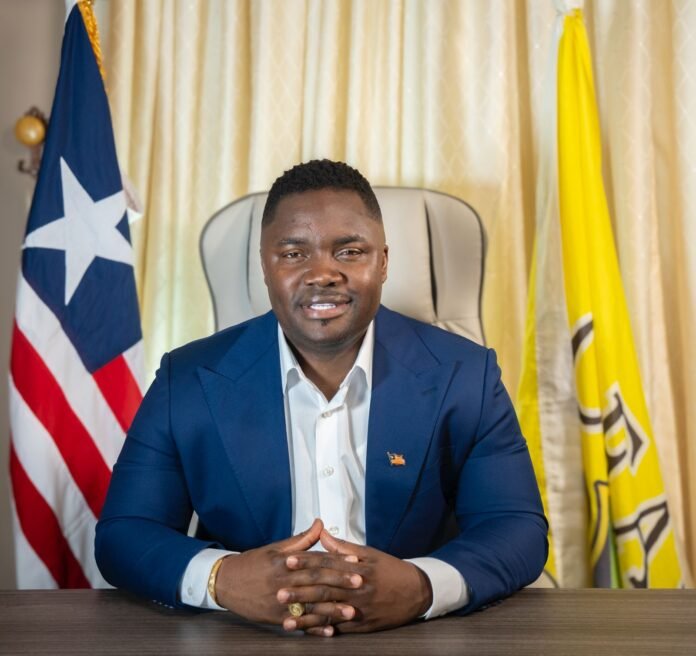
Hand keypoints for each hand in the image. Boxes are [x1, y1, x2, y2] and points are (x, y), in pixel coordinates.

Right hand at [214, 519, 359, 633]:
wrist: (225, 582)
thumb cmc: (253, 563)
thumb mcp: (275, 548)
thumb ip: (301, 539)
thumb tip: (320, 524)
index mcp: (285, 561)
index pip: (315, 559)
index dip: (336, 559)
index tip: (354, 560)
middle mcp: (283, 581)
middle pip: (316, 581)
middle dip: (339, 582)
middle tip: (360, 583)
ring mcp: (279, 601)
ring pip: (310, 606)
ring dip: (332, 610)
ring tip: (351, 611)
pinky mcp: (275, 617)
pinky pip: (299, 624)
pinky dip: (315, 629)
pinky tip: (330, 631)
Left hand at [281, 529, 432, 633]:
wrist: (417, 592)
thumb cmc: (391, 570)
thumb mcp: (370, 553)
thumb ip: (343, 546)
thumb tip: (321, 533)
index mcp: (358, 568)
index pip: (327, 563)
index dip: (306, 561)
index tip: (287, 560)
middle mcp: (357, 589)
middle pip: (325, 589)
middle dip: (300, 591)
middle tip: (278, 592)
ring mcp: (360, 609)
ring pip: (329, 612)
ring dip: (307, 616)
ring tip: (287, 619)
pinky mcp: (363, 625)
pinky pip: (339, 628)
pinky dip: (322, 630)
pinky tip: (307, 632)